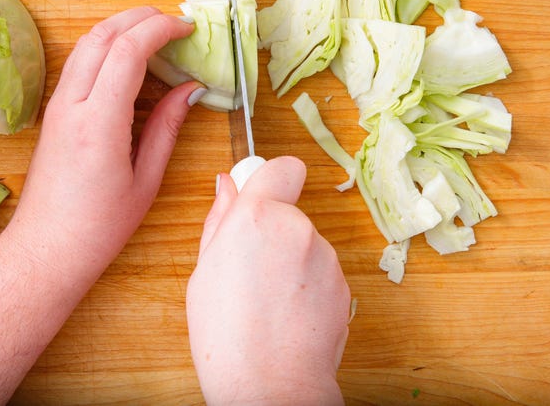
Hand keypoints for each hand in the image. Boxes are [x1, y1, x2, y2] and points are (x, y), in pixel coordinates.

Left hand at [10, 6, 202, 275]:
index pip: (127, 52)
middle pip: (102, 35)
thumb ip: (167, 127)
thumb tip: (191, 88)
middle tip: (176, 23)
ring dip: (122, 27)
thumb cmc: (99, 226)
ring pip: (86, 43)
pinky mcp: (53, 111)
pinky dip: (107, 46)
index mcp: (98, 124)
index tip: (188, 28)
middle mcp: (72, 106)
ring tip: (157, 34)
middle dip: (141, 17)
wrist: (46, 248)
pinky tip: (130, 58)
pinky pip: (79, 62)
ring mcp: (57, 105)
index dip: (160, 29)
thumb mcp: (146, 180)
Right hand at [186, 156, 349, 404]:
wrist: (270, 384)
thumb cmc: (225, 333)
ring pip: (306, 246)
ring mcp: (326, 257)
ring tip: (266, 302)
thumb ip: (220, 220)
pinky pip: (321, 274)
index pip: (283, 166)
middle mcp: (298, 228)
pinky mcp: (344, 285)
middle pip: (290, 213)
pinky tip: (287, 316)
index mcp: (258, 216)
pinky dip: (308, 288)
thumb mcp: (205, 269)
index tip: (259, 198)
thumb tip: (228, 186)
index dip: (272, 179)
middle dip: (273, 233)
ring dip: (291, 263)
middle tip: (249, 270)